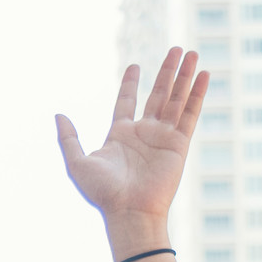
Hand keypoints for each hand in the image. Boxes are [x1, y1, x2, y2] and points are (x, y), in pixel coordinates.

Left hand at [57, 49, 207, 254]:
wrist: (129, 212)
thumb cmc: (102, 192)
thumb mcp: (76, 163)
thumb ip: (68, 138)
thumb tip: (58, 115)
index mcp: (119, 135)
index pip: (126, 102)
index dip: (130, 84)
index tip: (135, 65)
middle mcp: (143, 134)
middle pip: (157, 95)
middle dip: (167, 72)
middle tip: (175, 49)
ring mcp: (162, 138)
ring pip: (176, 99)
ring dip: (184, 76)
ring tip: (192, 53)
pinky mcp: (178, 145)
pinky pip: (190, 114)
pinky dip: (196, 94)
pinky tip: (203, 75)